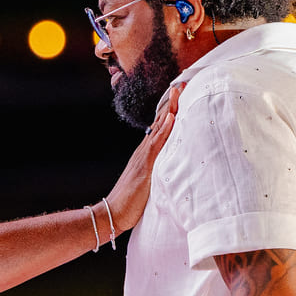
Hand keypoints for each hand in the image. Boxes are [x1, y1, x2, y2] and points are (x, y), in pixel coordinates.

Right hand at [106, 83, 182, 231]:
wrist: (111, 213)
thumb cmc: (130, 202)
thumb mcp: (149, 182)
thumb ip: (159, 171)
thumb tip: (173, 165)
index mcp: (147, 152)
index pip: (161, 125)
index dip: (171, 108)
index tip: (182, 92)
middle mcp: (145, 149)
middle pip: (160, 119)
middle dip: (172, 101)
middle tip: (184, 82)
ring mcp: (144, 156)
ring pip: (159, 126)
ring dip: (170, 107)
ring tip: (180, 90)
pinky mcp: (145, 165)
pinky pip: (157, 143)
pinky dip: (164, 128)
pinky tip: (171, 116)